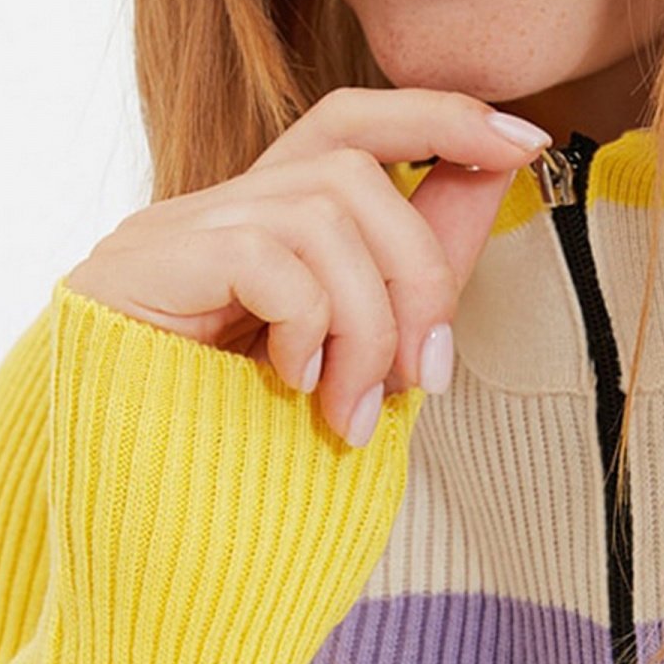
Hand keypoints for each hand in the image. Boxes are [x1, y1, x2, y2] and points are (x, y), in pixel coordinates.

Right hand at [61, 88, 552, 444]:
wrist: (141, 547)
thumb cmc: (246, 459)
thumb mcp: (364, 352)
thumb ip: (423, 259)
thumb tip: (501, 165)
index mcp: (263, 229)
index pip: (347, 123)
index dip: (438, 116)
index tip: (525, 142)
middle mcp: (211, 214)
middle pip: (351, 170)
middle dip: (417, 273)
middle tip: (424, 378)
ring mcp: (167, 236)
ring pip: (321, 213)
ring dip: (367, 322)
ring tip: (354, 412)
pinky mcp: (138, 269)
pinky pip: (265, 255)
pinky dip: (307, 325)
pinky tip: (294, 389)